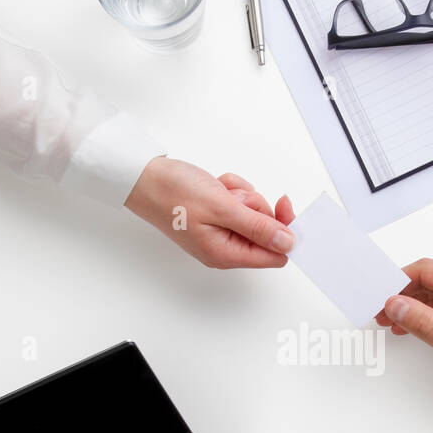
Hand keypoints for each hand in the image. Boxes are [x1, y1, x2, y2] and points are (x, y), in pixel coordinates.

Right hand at [125, 156, 295, 268]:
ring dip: (240, 195)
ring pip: (253, 212)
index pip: (275, 255)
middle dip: (254, 206)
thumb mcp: (223, 208)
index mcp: (226, 255)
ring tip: (217, 191)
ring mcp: (220, 232)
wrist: (144, 177)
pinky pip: (239, 202)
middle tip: (231, 197)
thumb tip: (288, 243)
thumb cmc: (173, 194)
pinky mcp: (216, 217)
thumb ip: (258, 227)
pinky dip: (231, 190)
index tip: (282, 204)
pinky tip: (214, 187)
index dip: (284, 230)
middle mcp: (224, 249)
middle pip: (265, 230)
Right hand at [376, 259, 432, 408]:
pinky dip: (431, 309)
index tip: (378, 298)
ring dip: (415, 303)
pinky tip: (416, 323)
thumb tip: (395, 304)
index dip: (397, 283)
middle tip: (381, 314)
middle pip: (431, 276)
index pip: (426, 270)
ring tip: (394, 323)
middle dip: (403, 294)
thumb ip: (425, 323)